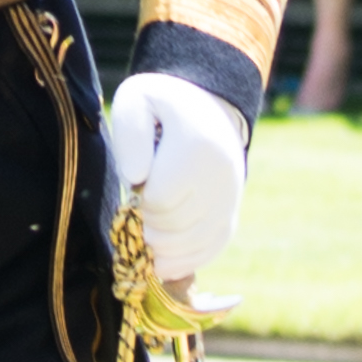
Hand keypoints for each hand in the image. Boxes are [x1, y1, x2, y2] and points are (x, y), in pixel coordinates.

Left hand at [108, 71, 247, 281]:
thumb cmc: (163, 106)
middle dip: (147, 226)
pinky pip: (210, 249)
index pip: (160, 199)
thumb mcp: (137, 100)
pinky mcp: (231, 215)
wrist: (208, 109)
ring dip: (161, 248)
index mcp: (198, 147)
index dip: (138, 202)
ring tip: (145, 235)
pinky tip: (162, 261)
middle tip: (137, 214)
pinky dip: (184, 260)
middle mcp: (222, 177)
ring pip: (192, 244)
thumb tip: (136, 178)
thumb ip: (131, 133)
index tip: (136, 188)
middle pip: (175, 226)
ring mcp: (230, 199)